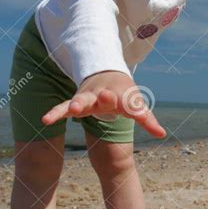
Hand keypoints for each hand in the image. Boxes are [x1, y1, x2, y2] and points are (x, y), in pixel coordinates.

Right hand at [41, 71, 165, 138]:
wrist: (105, 74)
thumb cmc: (123, 93)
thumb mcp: (135, 104)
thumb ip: (147, 119)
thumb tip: (162, 134)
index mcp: (123, 95)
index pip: (132, 104)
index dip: (138, 111)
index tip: (143, 117)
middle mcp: (105, 94)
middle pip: (106, 97)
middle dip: (107, 98)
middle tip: (107, 97)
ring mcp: (89, 97)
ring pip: (83, 100)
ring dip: (79, 103)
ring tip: (74, 109)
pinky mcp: (75, 102)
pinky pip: (64, 107)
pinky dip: (56, 113)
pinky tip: (45, 120)